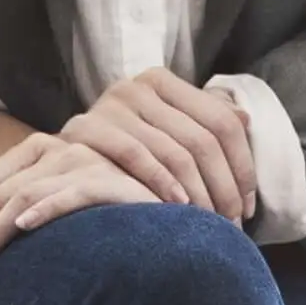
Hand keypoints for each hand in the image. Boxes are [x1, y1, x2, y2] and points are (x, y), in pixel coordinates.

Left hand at [0, 131, 156, 294]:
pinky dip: (45, 209)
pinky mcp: (110, 179)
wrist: (167, 231)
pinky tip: (23, 229)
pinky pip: (70, 193)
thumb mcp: (51, 230)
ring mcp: (80, 162)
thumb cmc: (105, 235)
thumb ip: (15, 232)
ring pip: (17, 200)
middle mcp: (50, 153)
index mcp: (30, 159)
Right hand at [56, 69, 257, 221]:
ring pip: (175, 152)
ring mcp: (111, 105)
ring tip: (209, 223)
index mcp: (163, 81)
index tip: (248, 205)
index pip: (221, 121)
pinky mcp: (87, 128)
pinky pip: (137, 157)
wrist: (57, 161)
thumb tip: (247, 119)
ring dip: (198, 195)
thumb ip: (202, 122)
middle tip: (231, 224)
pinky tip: (177, 208)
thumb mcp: (164, 129)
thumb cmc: (121, 151)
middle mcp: (138, 86)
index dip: (242, 165)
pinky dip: (162, 184)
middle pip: (202, 140)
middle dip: (223, 187)